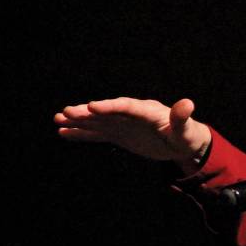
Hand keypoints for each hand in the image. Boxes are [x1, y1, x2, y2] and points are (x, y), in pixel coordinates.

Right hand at [54, 97, 211, 166]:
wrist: (182, 142)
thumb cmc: (186, 136)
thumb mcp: (186, 130)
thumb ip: (182, 118)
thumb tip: (187, 103)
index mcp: (147, 111)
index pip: (125, 106)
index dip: (109, 106)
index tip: (92, 106)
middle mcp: (131, 114)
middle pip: (107, 112)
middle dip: (87, 112)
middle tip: (67, 112)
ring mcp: (123, 124)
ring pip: (98, 121)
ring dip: (79, 120)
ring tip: (58, 119)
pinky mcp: (118, 134)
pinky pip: (98, 133)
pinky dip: (82, 133)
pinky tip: (63, 132)